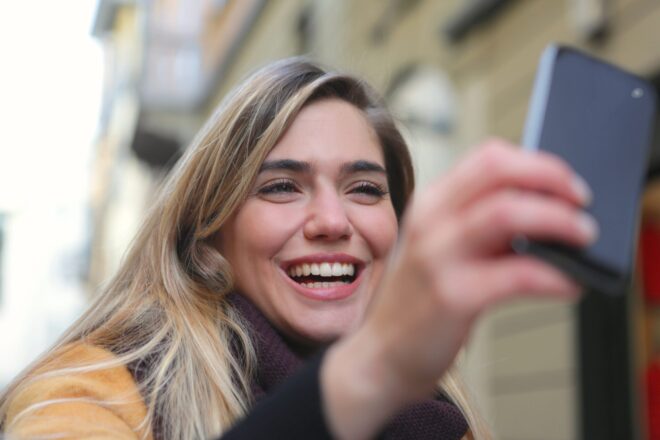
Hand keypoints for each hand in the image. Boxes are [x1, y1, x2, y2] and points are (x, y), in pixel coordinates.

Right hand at [322, 139, 596, 438]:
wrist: (380, 355)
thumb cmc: (418, 302)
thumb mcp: (439, 249)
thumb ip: (481, 228)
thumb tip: (548, 215)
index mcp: (429, 204)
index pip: (488, 157)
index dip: (536, 163)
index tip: (565, 182)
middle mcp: (429, 221)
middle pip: (498, 171)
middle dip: (551, 178)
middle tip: (581, 202)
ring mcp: (437, 257)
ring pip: (508, 213)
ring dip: (558, 220)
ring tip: (583, 236)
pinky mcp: (452, 296)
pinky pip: (518, 274)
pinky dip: (554, 275)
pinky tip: (570, 284)